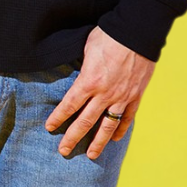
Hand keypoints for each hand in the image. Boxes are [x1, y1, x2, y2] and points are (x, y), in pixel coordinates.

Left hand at [46, 27, 154, 160]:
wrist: (137, 32)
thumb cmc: (109, 35)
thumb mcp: (86, 48)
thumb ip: (81, 66)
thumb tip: (75, 73)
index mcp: (89, 81)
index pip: (69, 105)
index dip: (58, 117)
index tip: (49, 127)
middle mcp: (104, 94)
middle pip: (86, 121)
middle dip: (73, 137)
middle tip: (64, 150)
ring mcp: (122, 97)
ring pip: (108, 125)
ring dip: (98, 142)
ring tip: (91, 155)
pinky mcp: (136, 95)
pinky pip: (127, 117)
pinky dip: (121, 129)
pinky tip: (114, 139)